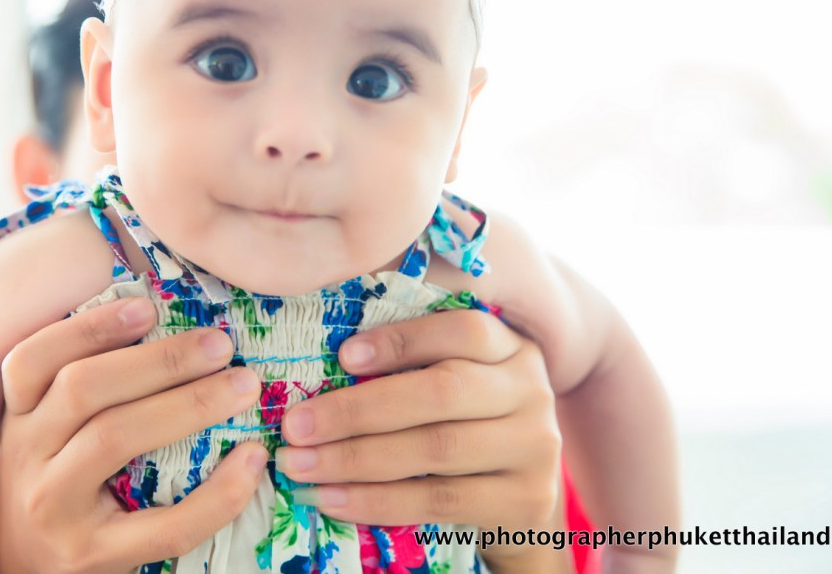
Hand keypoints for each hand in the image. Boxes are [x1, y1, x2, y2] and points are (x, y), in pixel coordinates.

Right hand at [0, 298, 265, 573]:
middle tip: (222, 345)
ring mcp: (56, 509)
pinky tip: (251, 462)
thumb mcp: (51, 435)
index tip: (148, 307)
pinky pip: (164, 523)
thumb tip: (168, 316)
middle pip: (84, 389)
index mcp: (20, 417)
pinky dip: (217, 492)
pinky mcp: (93, 557)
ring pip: (115, 438)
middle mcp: (27, 458)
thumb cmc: (60, 488)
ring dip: (189, 404)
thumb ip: (84, 387)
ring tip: (243, 386)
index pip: (33, 359)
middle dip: (160, 360)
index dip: (89, 327)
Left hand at [274, 310, 572, 571]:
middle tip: (296, 425)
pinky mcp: (525, 501)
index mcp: (511, 349)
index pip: (464, 331)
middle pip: (442, 392)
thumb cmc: (466, 425)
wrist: (520, 498)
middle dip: (358, 409)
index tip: (343, 356)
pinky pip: (439, 500)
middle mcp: (531, 392)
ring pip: (435, 449)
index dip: (402, 341)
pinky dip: (378, 501)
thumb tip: (330, 358)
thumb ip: (414, 364)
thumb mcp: (456, 381)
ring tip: (301, 465)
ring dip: (356, 459)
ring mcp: (535, 448)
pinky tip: (333, 499)